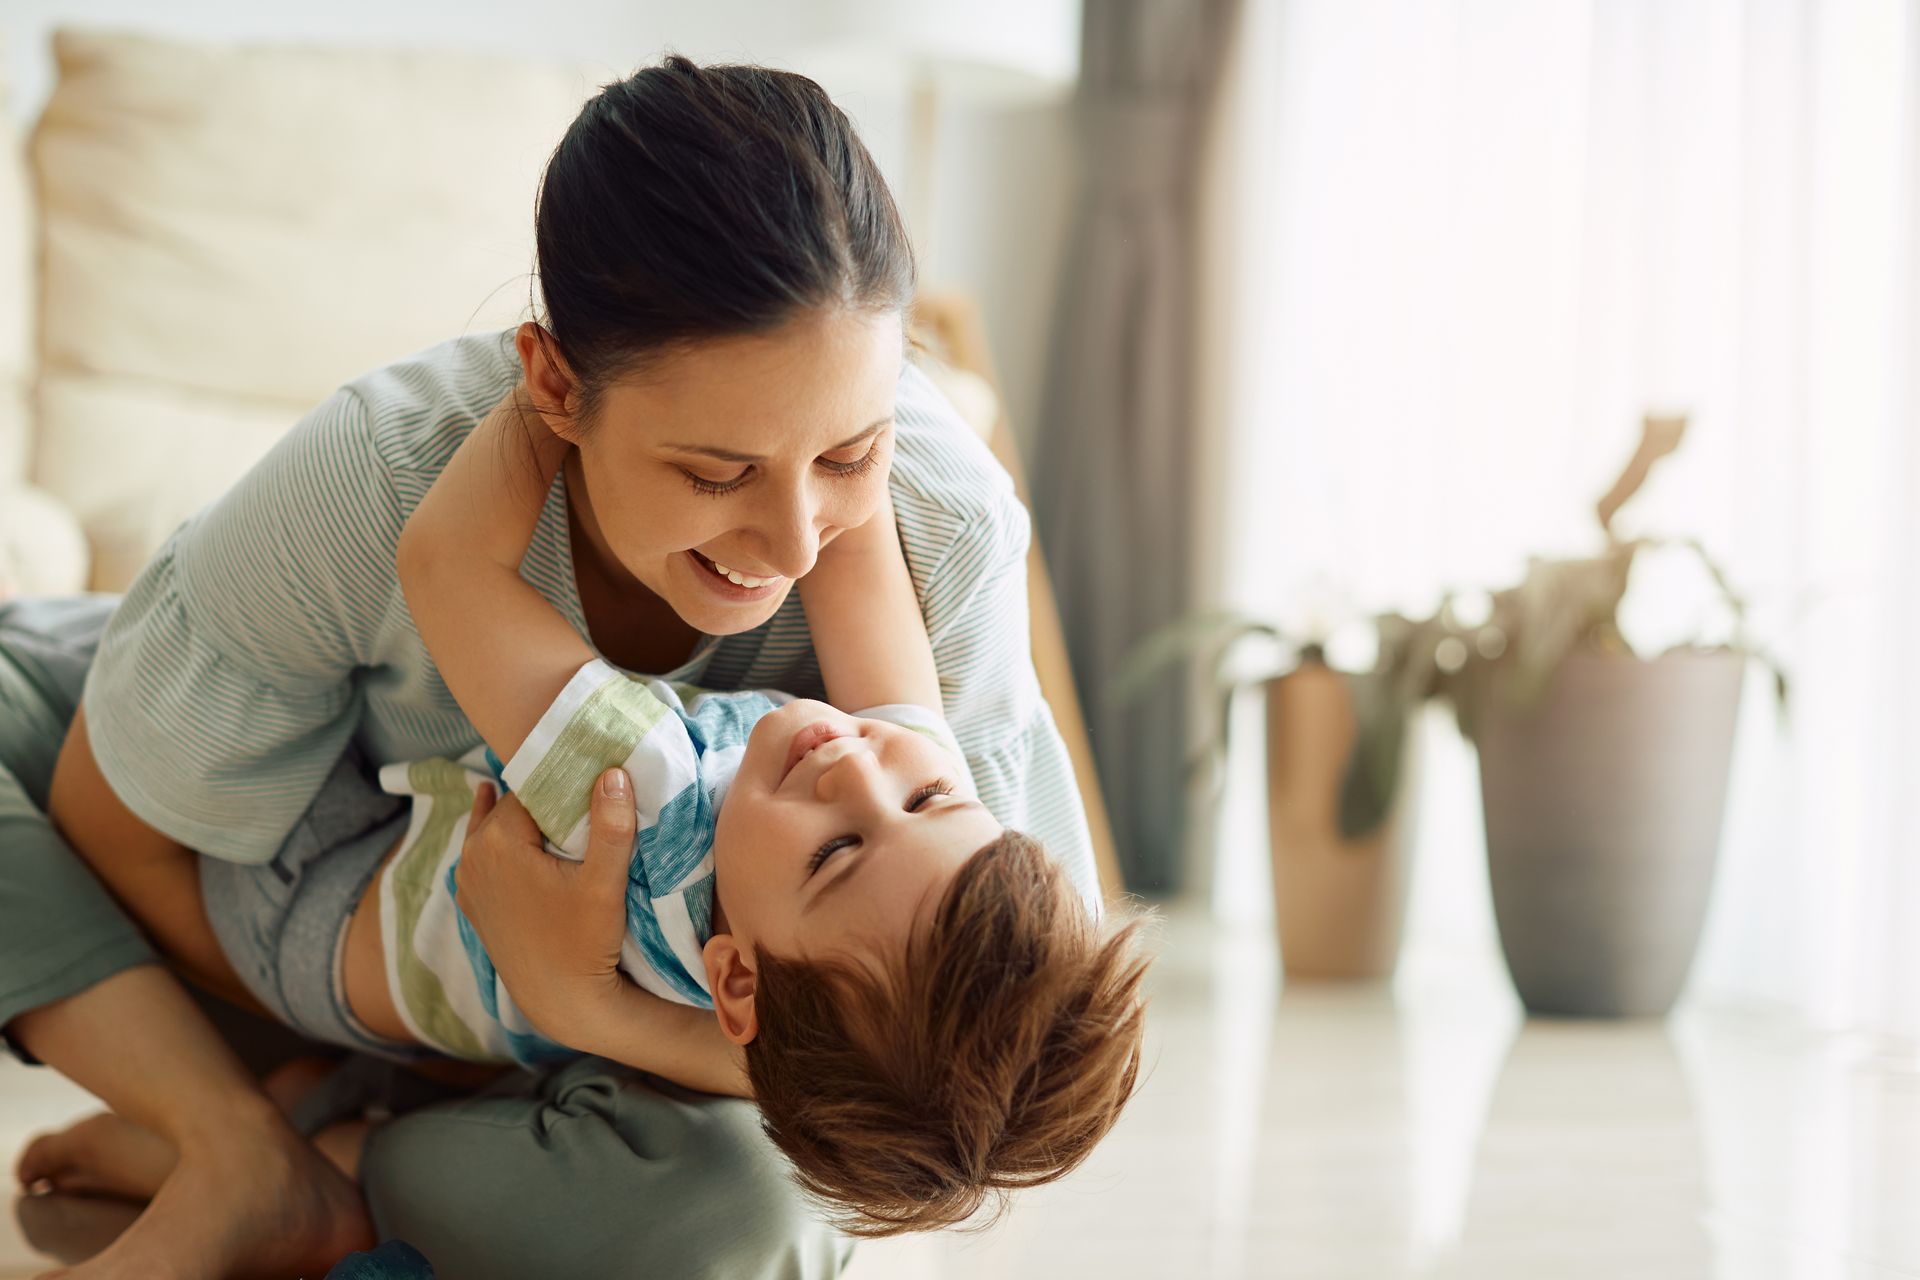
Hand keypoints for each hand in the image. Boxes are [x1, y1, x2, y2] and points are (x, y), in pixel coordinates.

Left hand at [452, 768, 634, 1048]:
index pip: (531, 786)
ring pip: (493, 828)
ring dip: (520, 818)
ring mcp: (468, 881)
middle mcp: (473, 856)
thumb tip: (615, 773)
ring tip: (552, 803)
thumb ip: (612, 826)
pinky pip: (482, 853)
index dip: (560, 779)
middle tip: (578, 789)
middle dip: (542, 797)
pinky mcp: (473, 902)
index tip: (588, 774)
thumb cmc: (584, 942)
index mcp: (499, 842)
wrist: (559, 1000)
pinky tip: (512, 830)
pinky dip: (500, 839)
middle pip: (510, 805)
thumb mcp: (604, 884)